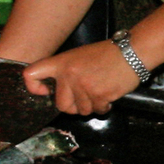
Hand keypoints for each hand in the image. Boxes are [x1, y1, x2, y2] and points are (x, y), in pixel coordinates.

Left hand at [22, 40, 140, 114]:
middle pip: (62, 105)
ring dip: (92, 106)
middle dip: (75, 106)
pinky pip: (98, 111)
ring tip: (101, 90)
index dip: (33, 87)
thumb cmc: (106, 54)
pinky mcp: (99, 95)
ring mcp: (84, 86)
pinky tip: (109, 93)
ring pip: (82, 110)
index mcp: (61, 63)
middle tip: (86, 96)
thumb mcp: (79, 56)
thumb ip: (66, 72)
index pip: (31, 74)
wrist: (131, 52)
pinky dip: (104, 106)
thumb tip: (58, 94)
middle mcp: (69, 75)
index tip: (44, 91)